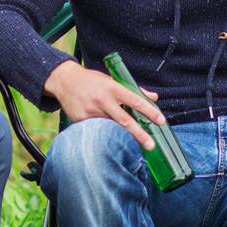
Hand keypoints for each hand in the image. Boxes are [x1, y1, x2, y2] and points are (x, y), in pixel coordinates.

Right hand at [44, 59, 164, 149]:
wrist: (65, 81)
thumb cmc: (92, 80)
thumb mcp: (113, 80)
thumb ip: (134, 89)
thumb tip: (153, 97)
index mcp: (113, 88)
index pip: (135, 100)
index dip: (149, 111)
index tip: (161, 121)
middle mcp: (103, 100)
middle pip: (124, 121)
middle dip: (139, 134)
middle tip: (151, 145)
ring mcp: (91, 111)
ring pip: (111, 129)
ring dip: (122, 138)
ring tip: (131, 146)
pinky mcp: (81, 120)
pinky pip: (97, 131)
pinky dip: (105, 135)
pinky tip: (110, 139)